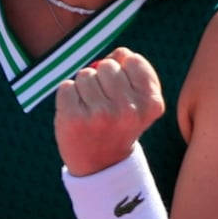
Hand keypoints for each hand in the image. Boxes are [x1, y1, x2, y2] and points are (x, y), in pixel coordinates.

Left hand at [54, 48, 165, 176]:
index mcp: (151, 103)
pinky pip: (66, 86)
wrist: (100, 165)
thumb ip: (132, 70)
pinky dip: (68, 97)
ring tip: (91, 112)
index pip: (132, 59)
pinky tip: (76, 115)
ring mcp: (100, 115)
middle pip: (107, 65)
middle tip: (105, 106)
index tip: (122, 95)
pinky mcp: (74, 118)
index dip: (123, 71)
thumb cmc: (117, 124)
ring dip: (84, 89)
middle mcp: (129, 110)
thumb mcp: (137, 100)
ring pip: (85, 74)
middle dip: (102, 79)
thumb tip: (118, 53)